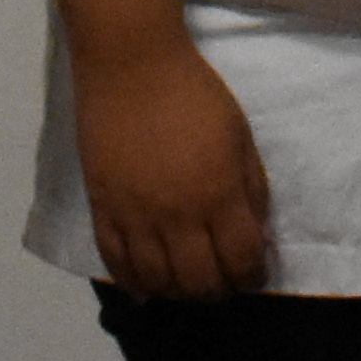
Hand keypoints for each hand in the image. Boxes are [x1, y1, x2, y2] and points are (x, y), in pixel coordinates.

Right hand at [76, 36, 272, 300]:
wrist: (132, 67)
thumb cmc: (196, 95)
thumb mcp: (242, 138)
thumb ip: (252, 190)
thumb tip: (257, 237)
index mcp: (219, 194)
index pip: (240, 259)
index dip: (253, 275)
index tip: (256, 274)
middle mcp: (177, 215)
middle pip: (199, 281)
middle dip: (218, 291)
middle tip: (224, 284)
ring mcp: (136, 216)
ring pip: (157, 280)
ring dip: (178, 292)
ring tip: (188, 286)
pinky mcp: (103, 209)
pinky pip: (115, 261)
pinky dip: (132, 283)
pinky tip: (145, 290)